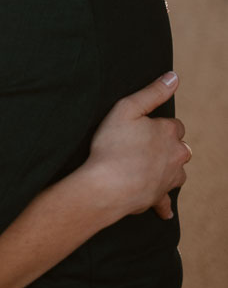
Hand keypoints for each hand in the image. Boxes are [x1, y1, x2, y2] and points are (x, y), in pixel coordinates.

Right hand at [86, 71, 189, 219]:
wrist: (107, 186)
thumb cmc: (113, 146)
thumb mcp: (126, 109)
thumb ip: (152, 93)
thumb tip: (174, 77)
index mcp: (169, 133)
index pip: (174, 125)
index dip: (158, 125)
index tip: (142, 128)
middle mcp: (176, 156)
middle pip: (180, 149)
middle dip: (168, 147)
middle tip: (143, 147)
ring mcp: (170, 178)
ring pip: (177, 172)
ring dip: (168, 170)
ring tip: (148, 169)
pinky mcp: (159, 197)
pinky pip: (166, 201)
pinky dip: (164, 204)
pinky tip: (164, 210)